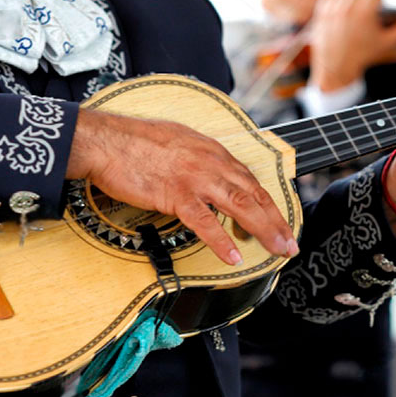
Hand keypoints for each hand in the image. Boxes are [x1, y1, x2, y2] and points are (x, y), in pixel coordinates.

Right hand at [67, 110, 298, 265]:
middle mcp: (210, 162)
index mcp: (212, 151)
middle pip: (253, 194)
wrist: (106, 140)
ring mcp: (195, 178)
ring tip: (277, 249)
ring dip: (263, 230)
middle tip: (290, 243)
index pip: (249, 180)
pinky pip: (204, 222)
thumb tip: (210, 177)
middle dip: (277, 221)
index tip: (280, 221)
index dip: (269, 203)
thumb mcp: (179, 142)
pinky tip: (233, 256)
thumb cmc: (134, 141)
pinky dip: (221, 241)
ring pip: (239, 206)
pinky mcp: (175, 194)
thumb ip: (199, 160)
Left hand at [307, 0, 395, 92]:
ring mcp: (332, 10)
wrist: (336, 68)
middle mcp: (348, 9)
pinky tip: (339, 9)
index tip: (377, 6)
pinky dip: (334, 0)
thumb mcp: (384, 44)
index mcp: (365, 13)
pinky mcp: (321, 14)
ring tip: (353, 8)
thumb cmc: (362, 55)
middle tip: (365, 7)